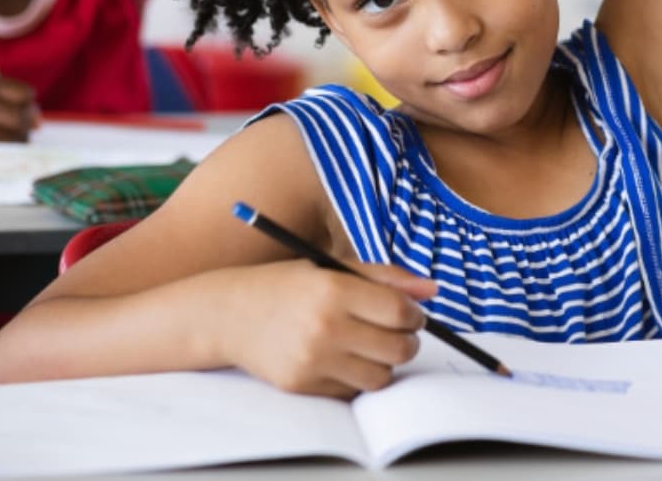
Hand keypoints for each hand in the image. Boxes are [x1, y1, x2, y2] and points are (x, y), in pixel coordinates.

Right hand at [0, 75, 39, 140]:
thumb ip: (7, 99)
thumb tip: (38, 122)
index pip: (25, 93)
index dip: (29, 103)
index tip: (22, 109)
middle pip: (20, 117)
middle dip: (26, 125)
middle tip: (20, 129)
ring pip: (10, 137)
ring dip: (15, 142)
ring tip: (8, 140)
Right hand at [218, 259, 434, 397]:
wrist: (230, 314)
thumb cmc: (287, 287)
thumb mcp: (333, 269)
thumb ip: (385, 278)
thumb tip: (431, 289)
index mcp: (334, 289)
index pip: (400, 312)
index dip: (415, 314)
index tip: (411, 314)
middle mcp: (324, 326)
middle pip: (398, 349)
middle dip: (407, 341)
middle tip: (396, 332)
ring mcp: (312, 360)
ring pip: (381, 377)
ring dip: (384, 364)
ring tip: (369, 346)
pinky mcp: (303, 385)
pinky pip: (352, 391)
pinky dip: (357, 378)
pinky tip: (342, 358)